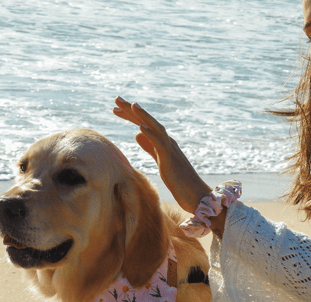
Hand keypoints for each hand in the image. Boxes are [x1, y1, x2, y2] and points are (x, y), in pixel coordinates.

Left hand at [113, 97, 210, 214]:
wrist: (195, 195)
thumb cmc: (179, 181)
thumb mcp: (159, 160)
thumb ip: (149, 147)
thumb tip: (137, 134)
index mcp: (163, 143)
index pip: (144, 124)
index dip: (130, 115)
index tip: (115, 108)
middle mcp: (167, 142)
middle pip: (148, 122)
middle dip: (132, 110)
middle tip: (116, 98)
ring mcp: (170, 150)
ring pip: (156, 128)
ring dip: (144, 116)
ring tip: (131, 105)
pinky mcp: (170, 160)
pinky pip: (160, 144)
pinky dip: (151, 134)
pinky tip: (140, 126)